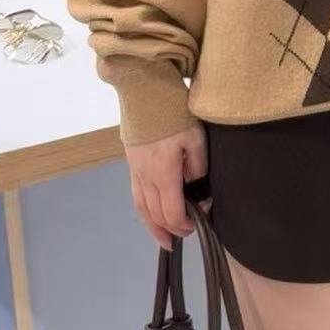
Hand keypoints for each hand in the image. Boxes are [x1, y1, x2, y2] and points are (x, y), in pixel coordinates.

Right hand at [125, 121, 209, 250]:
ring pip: (141, 207)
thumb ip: (198, 167)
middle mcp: (146, 177)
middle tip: (182, 236)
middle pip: (155, 214)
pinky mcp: (131, 163)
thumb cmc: (174, 113)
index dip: (183, 225)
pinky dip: (143, 210)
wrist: (145, 92)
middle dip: (169, 229)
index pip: (171, 212)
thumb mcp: (196, 139)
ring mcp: (135, 171)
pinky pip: (135, 194)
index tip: (197, 225)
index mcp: (163, 174)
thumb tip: (196, 188)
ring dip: (152, 226)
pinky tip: (150, 212)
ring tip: (162, 237)